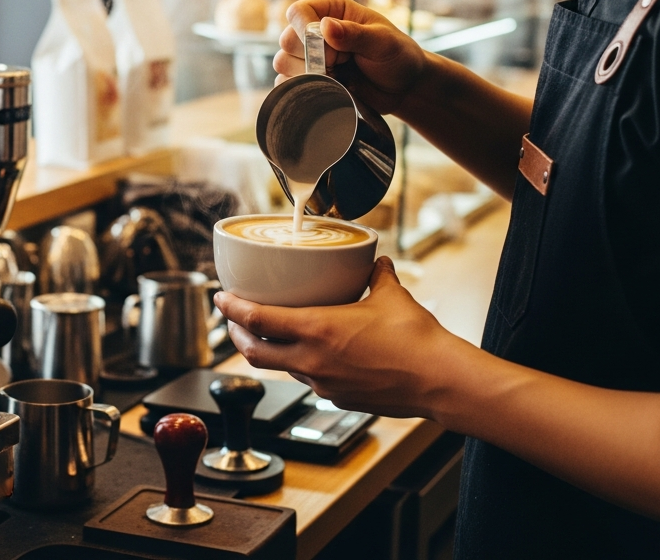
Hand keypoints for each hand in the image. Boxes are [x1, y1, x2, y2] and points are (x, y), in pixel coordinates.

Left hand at [213, 257, 467, 418]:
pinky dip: (300, 366)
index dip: (231, 309)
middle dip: (236, 335)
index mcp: (317, 330)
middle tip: (233, 320)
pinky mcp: (338, 398)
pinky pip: (309, 380)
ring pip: (281, 367)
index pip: (256, 320)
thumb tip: (376, 261)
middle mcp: (312, 360)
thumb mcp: (390, 295)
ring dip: (268, 351)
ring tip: (268, 335)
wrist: (439, 380)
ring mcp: (323, 383)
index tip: (220, 297)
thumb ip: (376, 275)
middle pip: (253, 352)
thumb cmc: (416, 339)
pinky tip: (310, 356)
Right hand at [275, 0, 431, 115]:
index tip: (332, 50)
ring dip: (309, 76)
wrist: (403, 88)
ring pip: (282, 63)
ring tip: (339, 77)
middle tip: (342, 65)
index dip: (305, 32)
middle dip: (311, 58)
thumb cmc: (398, 57)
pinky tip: (328, 89)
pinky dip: (302, 91)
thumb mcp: (383, 43)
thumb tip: (325, 26)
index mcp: (331, 10)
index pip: (298, 12)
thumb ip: (355, 34)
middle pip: (286, 40)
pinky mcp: (306, 79)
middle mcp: (315, 30)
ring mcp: (308, 56)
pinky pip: (286, 84)